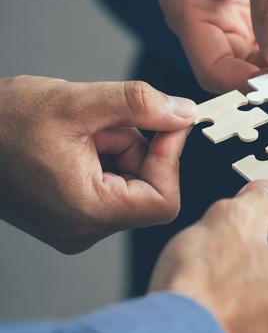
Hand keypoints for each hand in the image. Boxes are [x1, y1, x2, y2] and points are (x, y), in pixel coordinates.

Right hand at [0, 76, 196, 251]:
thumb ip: (140, 105)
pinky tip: (77, 139)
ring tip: (81, 128)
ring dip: (119, 146)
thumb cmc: (1, 122)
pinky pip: (112, 183)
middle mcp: (84, 230)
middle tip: (104, 120)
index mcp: (86, 213)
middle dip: (137, 146)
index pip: (163, 201)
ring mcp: (77, 225)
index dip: (172, 159)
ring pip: (131, 181)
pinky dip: (107, 154)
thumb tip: (184, 112)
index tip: (170, 122)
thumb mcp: (77, 102)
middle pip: (149, 188)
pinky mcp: (72, 214)